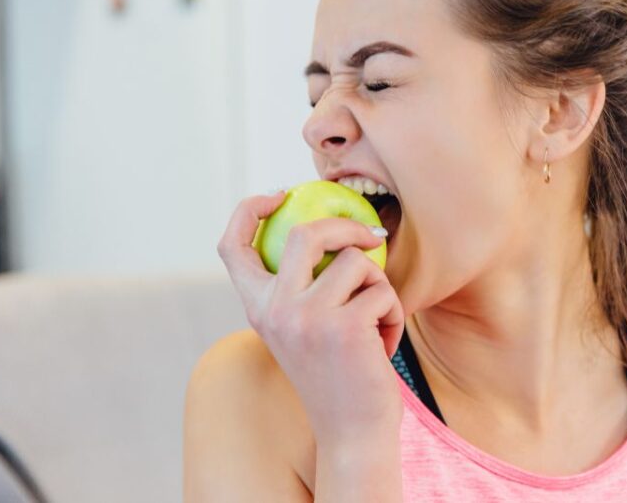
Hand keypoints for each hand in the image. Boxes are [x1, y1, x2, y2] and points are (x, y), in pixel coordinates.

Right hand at [217, 192, 405, 444]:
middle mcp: (274, 310)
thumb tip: (327, 229)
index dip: (249, 210)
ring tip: (377, 319)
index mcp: (258, 308)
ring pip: (355, 261)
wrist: (352, 431)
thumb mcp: (304, 329)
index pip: (233, 246)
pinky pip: (383, 290)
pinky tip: (384, 345)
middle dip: (346, 227)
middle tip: (371, 238)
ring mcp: (307, 317)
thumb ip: (301, 288)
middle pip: (306, 233)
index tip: (279, 195)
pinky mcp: (344, 326)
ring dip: (379, 285)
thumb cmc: (337, 375)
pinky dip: (393, 313)